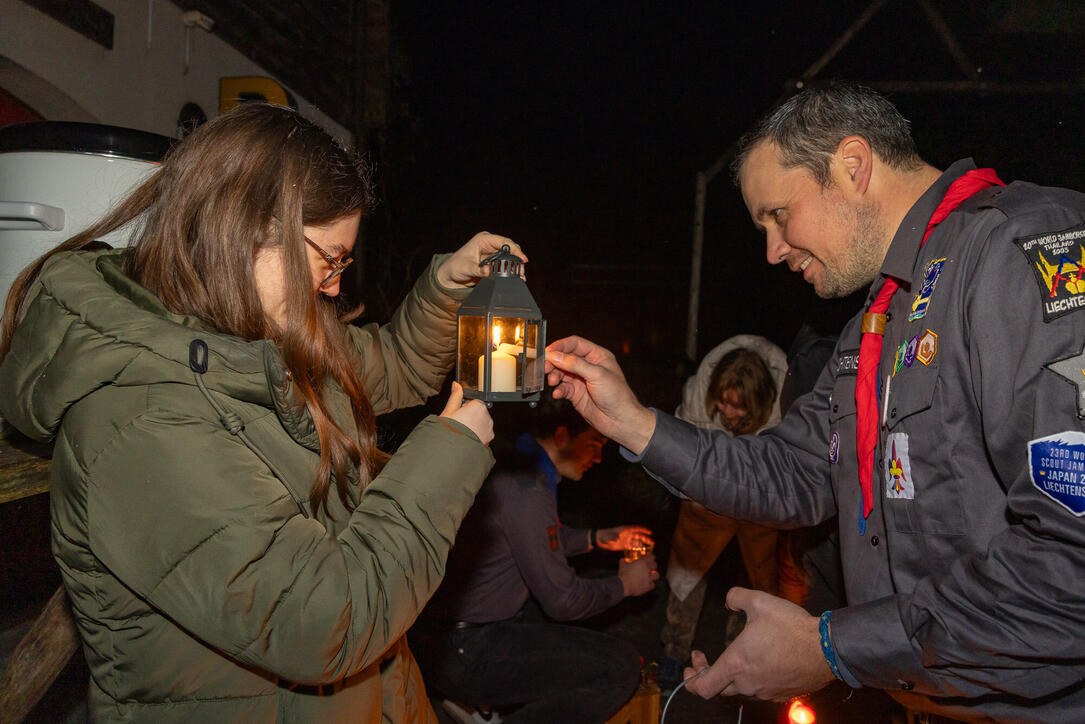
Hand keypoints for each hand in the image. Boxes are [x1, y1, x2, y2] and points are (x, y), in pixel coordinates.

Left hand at [436, 232, 526, 287]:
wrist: (451, 277)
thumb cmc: (455, 267)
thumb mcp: (466, 268)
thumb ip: (477, 270)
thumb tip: (487, 270)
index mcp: (483, 240)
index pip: (503, 242)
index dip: (515, 249)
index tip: (522, 259)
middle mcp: (490, 245)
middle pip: (510, 248)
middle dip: (517, 259)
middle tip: (522, 270)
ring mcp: (493, 254)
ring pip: (510, 257)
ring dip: (516, 266)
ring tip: (521, 276)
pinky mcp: (494, 263)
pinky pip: (506, 266)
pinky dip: (512, 271)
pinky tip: (516, 278)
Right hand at [440, 382, 493, 444]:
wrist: (451, 453)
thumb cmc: (448, 432)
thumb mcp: (448, 412)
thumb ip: (455, 397)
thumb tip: (456, 385)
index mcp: (478, 407)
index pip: (473, 400)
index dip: (463, 404)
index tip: (459, 409)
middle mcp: (486, 417)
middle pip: (477, 412)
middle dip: (468, 415)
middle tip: (456, 422)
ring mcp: (488, 430)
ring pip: (480, 424)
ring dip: (472, 426)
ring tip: (460, 432)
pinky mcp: (488, 441)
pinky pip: (482, 435)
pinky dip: (475, 435)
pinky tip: (465, 438)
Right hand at [544, 336, 655, 452]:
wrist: (620, 420)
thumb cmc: (617, 395)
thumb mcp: (597, 375)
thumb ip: (575, 364)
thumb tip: (556, 356)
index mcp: (597, 356)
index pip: (575, 344)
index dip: (561, 346)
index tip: (548, 351)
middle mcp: (588, 366)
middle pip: (565, 358)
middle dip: (554, 362)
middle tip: (544, 367)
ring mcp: (582, 380)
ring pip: (561, 373)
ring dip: (554, 376)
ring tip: (552, 382)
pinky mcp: (576, 394)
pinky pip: (563, 388)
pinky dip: (558, 390)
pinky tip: (558, 394)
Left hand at [595, 525, 653, 551]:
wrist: (600, 540)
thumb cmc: (604, 536)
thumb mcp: (608, 536)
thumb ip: (612, 538)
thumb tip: (616, 539)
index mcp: (625, 530)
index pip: (636, 528)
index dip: (643, 530)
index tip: (650, 533)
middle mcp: (627, 534)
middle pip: (638, 536)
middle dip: (645, 539)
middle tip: (652, 543)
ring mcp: (626, 540)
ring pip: (636, 542)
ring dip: (642, 545)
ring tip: (648, 549)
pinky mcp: (624, 545)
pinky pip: (632, 547)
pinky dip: (636, 550)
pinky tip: (640, 554)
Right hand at [618, 552, 658, 596]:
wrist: (624, 585)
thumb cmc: (623, 575)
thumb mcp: (622, 566)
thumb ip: (623, 561)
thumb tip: (622, 560)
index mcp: (642, 562)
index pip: (652, 557)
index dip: (651, 557)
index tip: (650, 558)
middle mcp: (647, 569)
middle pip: (655, 565)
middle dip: (653, 565)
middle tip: (650, 566)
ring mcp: (648, 578)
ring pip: (657, 575)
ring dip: (654, 575)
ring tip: (651, 576)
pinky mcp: (648, 586)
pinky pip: (653, 585)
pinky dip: (651, 584)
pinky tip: (648, 584)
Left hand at [683, 587, 835, 701]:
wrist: (827, 648)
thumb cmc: (792, 627)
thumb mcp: (759, 601)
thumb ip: (736, 597)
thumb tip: (728, 601)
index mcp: (737, 664)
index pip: (702, 687)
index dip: (691, 680)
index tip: (692, 665)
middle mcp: (748, 683)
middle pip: (719, 688)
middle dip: (709, 674)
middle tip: (707, 659)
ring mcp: (766, 691)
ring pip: (741, 689)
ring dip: (733, 676)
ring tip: (739, 655)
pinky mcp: (782, 694)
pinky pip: (761, 689)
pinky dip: (755, 678)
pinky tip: (763, 660)